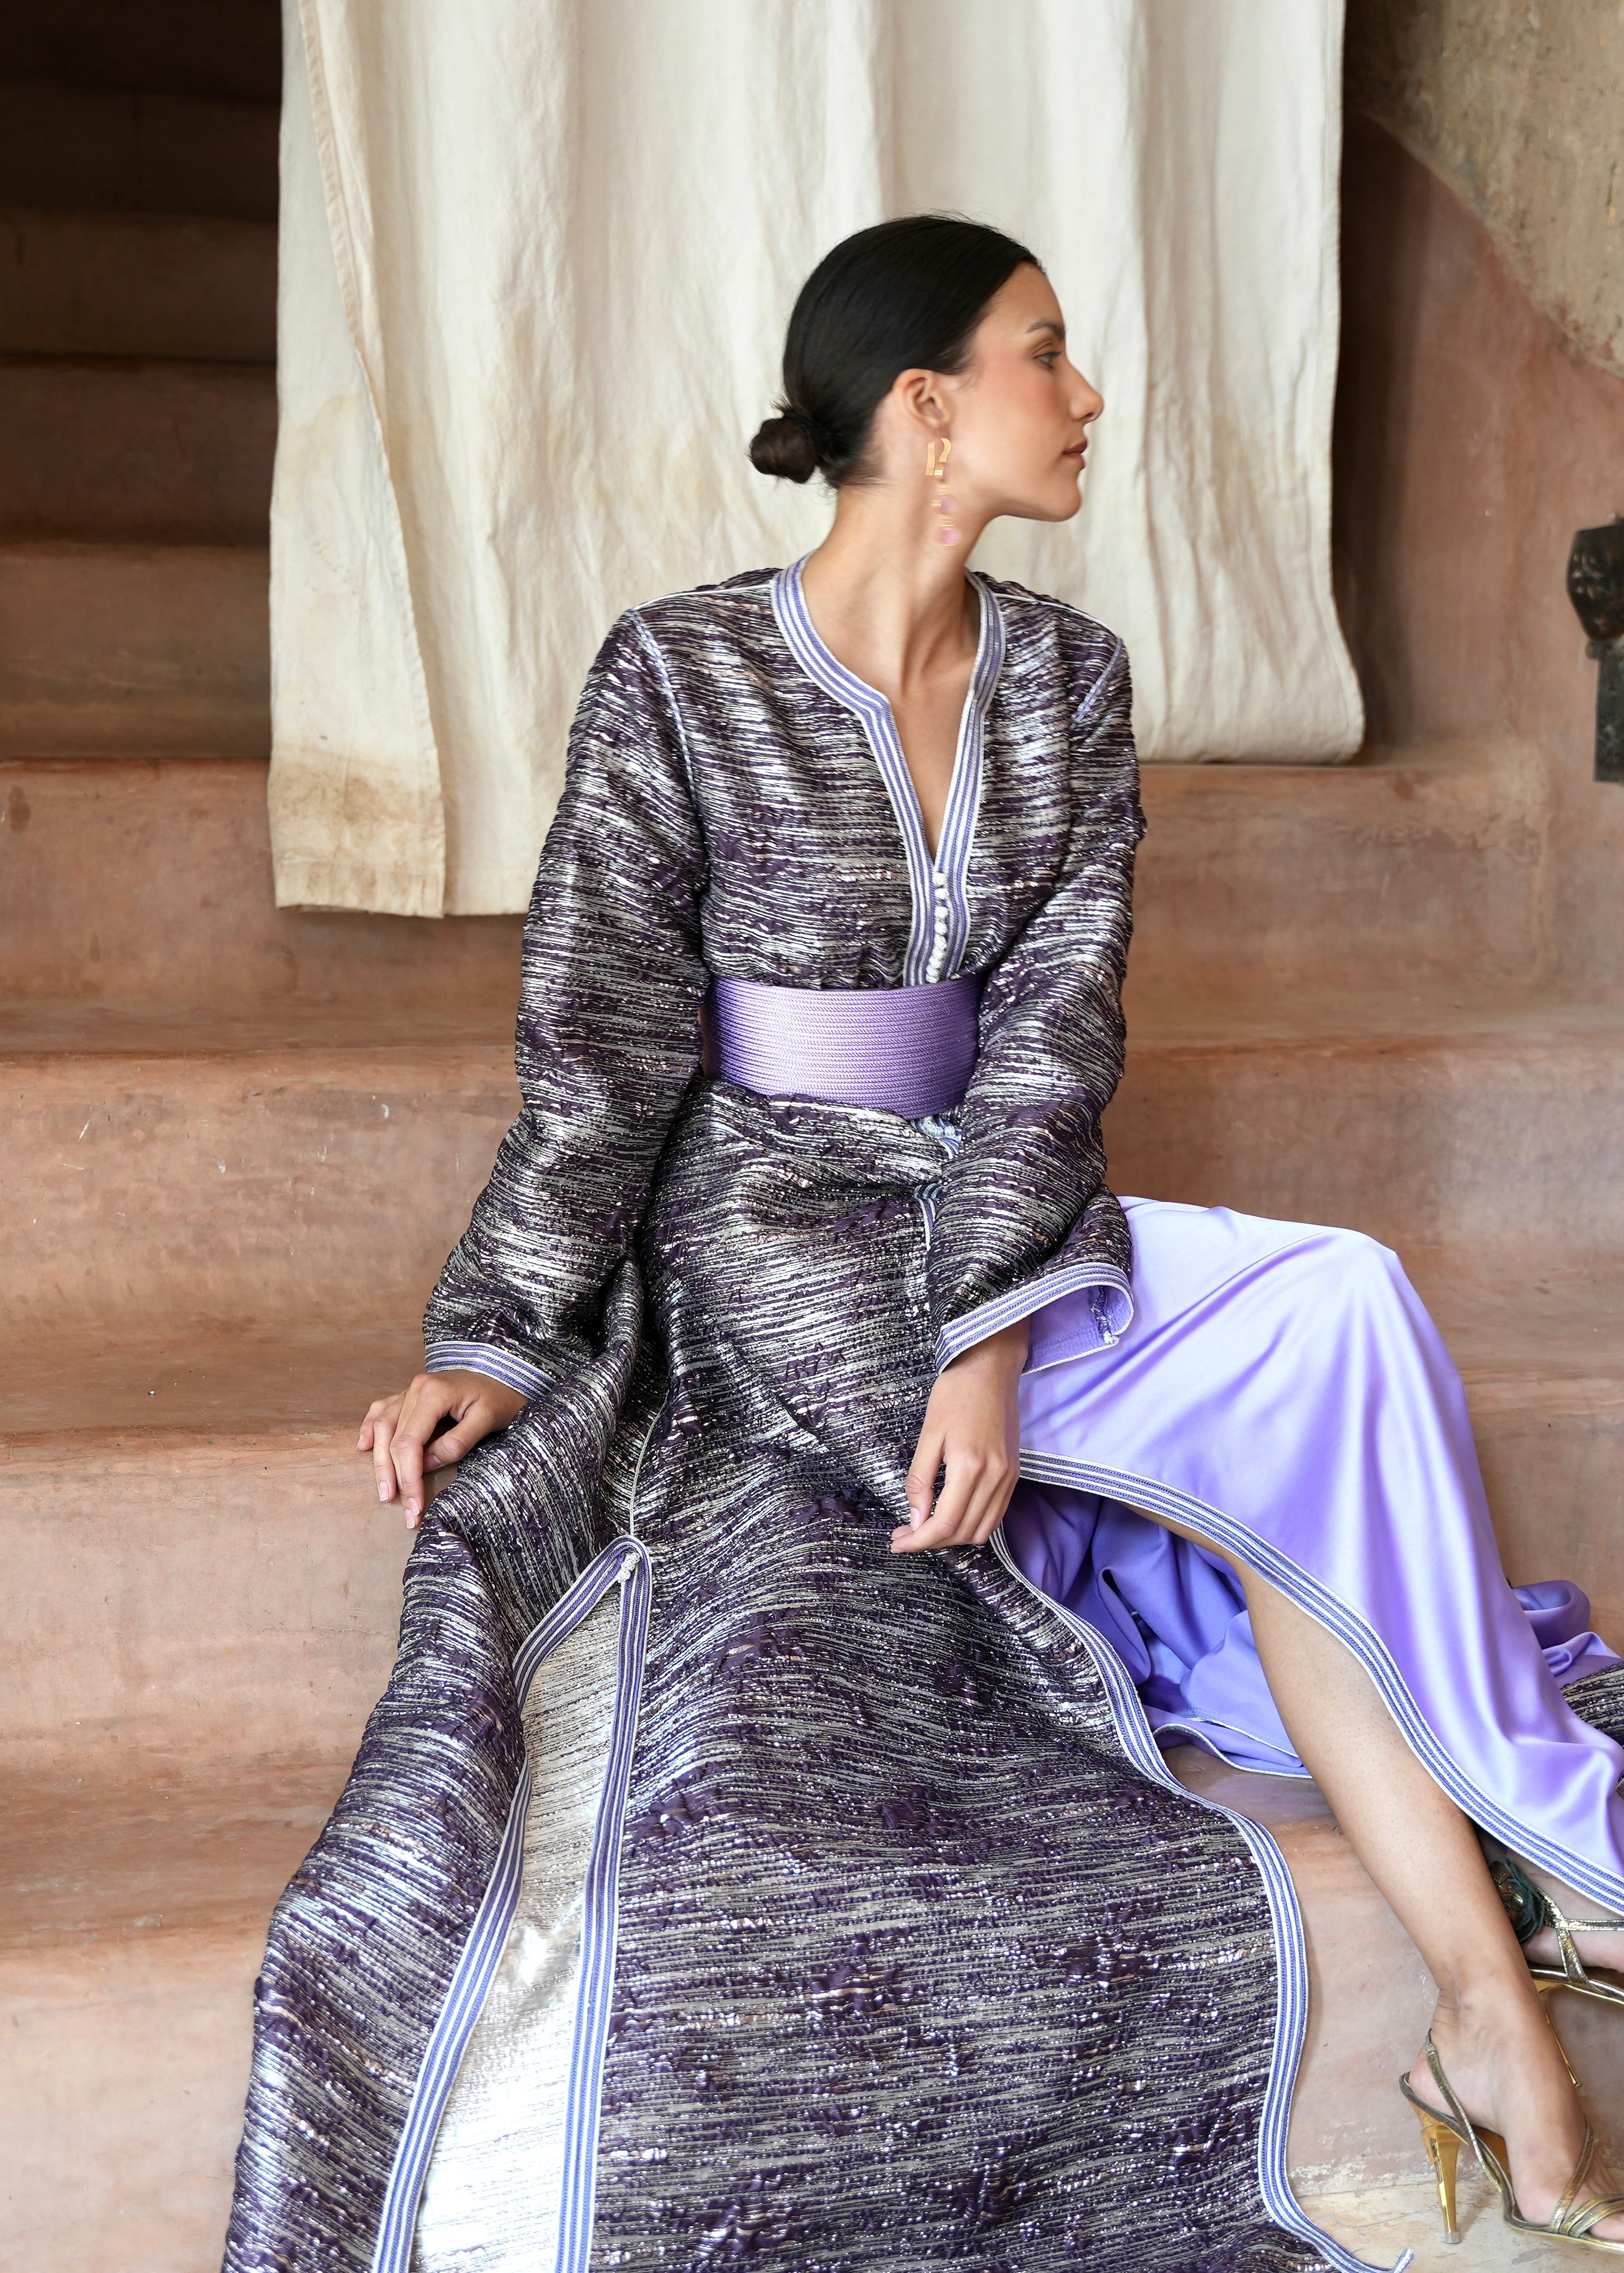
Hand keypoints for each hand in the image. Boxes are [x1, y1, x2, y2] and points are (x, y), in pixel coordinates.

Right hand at [358, 1368, 526, 1528]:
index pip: (410, 1443)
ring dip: (379, 1461)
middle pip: (392, 1438)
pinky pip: (382, 1410)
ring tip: (384, 1491)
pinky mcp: (410, 1394)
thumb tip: (425, 1464)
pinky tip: (364, 1446)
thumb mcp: (487, 1420)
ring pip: (383, 1427)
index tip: (415, 1506)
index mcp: (433, 1393)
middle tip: (404, 1511)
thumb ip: (456, 1442)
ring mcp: (410, 1390)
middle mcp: (415, 1389)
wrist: (503, 1374)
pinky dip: (370, 1428)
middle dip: (395, 1478)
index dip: (409, 1477)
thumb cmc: (499, 1397)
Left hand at [892, 1320, 1027, 1553]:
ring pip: (981, 1530)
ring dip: (952, 1537)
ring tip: (925, 1527)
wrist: (991, 1368)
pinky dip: (972, 1524)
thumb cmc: (955, 1393)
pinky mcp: (1014, 1473)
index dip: (918, 1541)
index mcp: (970, 1467)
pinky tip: (950, 1515)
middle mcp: (995, 1477)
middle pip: (963, 1532)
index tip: (897, 1542)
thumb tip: (915, 1519)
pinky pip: (995, 1515)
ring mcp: (1008, 1477)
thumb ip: (920, 1480)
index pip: (944, 1524)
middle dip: (930, 1541)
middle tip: (903, 1534)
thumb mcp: (929, 1434)